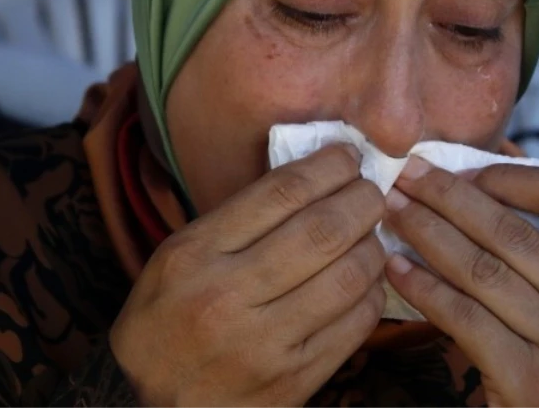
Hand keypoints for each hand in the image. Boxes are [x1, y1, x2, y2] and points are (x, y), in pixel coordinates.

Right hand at [110, 144, 387, 407]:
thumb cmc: (164, 322)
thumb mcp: (176, 258)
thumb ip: (235, 221)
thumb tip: (309, 180)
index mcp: (195, 254)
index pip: (280, 194)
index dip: (327, 167)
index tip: (348, 156)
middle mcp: (228, 296)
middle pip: (322, 230)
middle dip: (362, 200)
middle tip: (374, 190)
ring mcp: (264, 344)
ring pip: (347, 277)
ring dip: (373, 246)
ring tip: (373, 233)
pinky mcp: (293, 382)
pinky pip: (354, 326)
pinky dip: (371, 293)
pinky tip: (367, 280)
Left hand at [383, 159, 538, 407]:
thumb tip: (476, 193)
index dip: (514, 177)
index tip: (465, 174)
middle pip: (514, 232)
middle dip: (451, 197)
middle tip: (407, 176)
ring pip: (483, 270)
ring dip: (428, 234)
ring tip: (393, 213)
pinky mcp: (533, 381)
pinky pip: (465, 318)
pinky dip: (424, 289)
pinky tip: (396, 270)